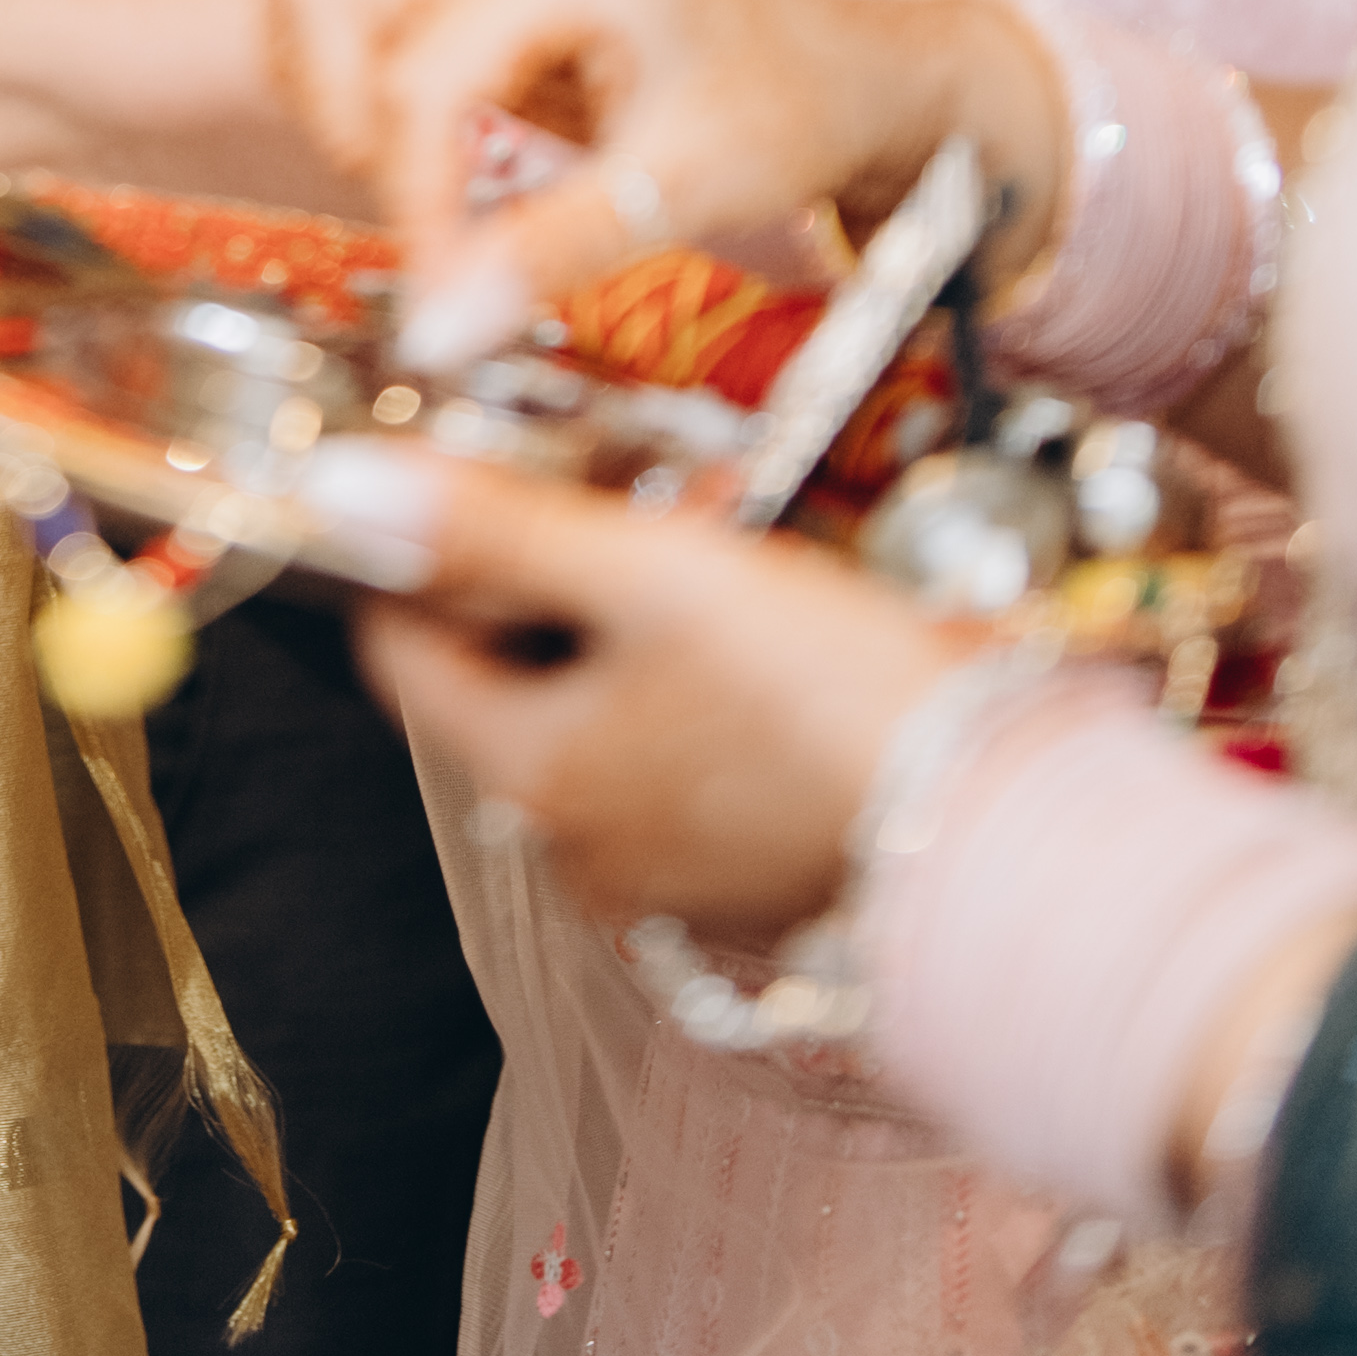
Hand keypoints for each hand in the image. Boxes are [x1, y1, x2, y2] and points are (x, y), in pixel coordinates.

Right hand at [267, 0, 1066, 367]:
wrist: (855, 72)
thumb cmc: (790, 109)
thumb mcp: (683, 190)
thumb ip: (550, 252)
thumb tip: (438, 327)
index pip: (412, 80)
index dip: (413, 205)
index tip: (444, 299)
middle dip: (344, 121)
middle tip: (418, 212)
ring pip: (321, 6)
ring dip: (345, 108)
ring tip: (435, 190)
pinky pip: (362, 28)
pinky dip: (372, 103)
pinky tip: (451, 165)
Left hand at [357, 451, 962, 942]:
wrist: (1006, 832)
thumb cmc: (833, 703)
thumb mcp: (655, 576)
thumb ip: (497, 528)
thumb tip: (349, 491)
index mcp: (531, 777)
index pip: (401, 655)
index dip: (421, 555)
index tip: (475, 479)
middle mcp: (578, 846)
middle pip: (506, 680)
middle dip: (557, 575)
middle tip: (633, 501)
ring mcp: (662, 873)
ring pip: (600, 711)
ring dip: (636, 623)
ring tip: (723, 546)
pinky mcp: (741, 876)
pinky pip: (678, 757)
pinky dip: (698, 687)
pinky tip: (772, 631)